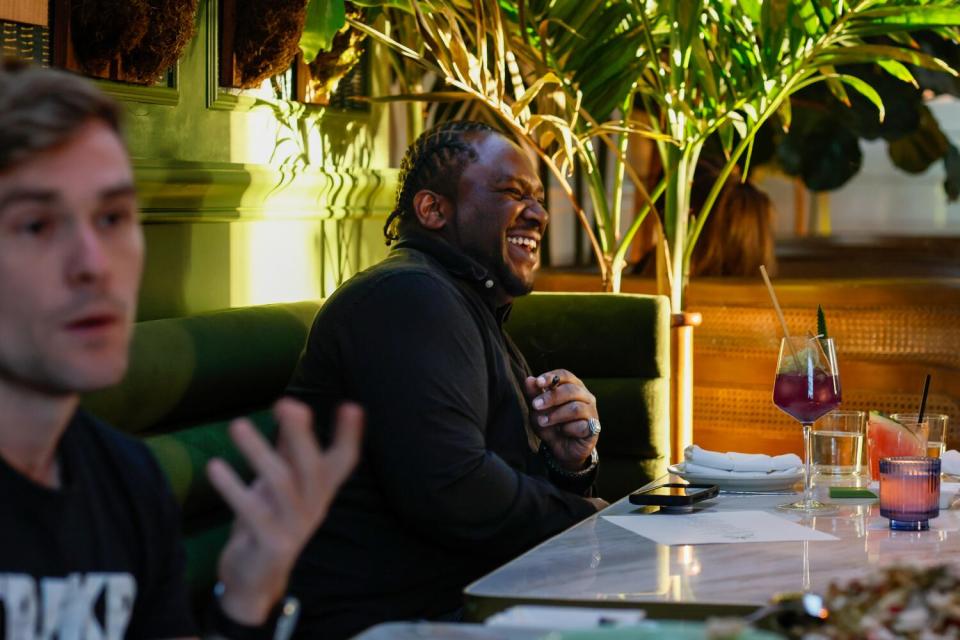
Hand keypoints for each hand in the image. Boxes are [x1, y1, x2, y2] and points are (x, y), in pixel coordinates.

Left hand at [206, 398, 362, 623]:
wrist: (255, 581)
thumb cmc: (267, 521)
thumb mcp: (278, 484)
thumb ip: (285, 450)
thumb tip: (290, 407)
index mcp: (320, 491)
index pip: (344, 461)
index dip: (350, 436)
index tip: (352, 406)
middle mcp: (314, 507)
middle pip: (313, 467)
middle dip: (300, 435)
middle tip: (286, 403)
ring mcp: (295, 528)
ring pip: (281, 484)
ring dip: (258, 452)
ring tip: (237, 424)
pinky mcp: (272, 545)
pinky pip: (252, 512)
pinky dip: (232, 487)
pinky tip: (214, 466)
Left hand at [525, 369, 598, 470]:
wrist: (562, 450)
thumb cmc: (551, 425)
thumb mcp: (538, 411)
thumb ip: (534, 395)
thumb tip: (529, 380)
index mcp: (573, 387)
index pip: (565, 375)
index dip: (552, 377)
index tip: (538, 383)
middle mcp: (585, 397)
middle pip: (571, 390)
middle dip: (551, 397)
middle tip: (535, 405)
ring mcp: (592, 412)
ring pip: (576, 408)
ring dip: (556, 415)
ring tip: (543, 422)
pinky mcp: (594, 428)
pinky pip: (581, 426)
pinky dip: (568, 429)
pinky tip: (563, 432)